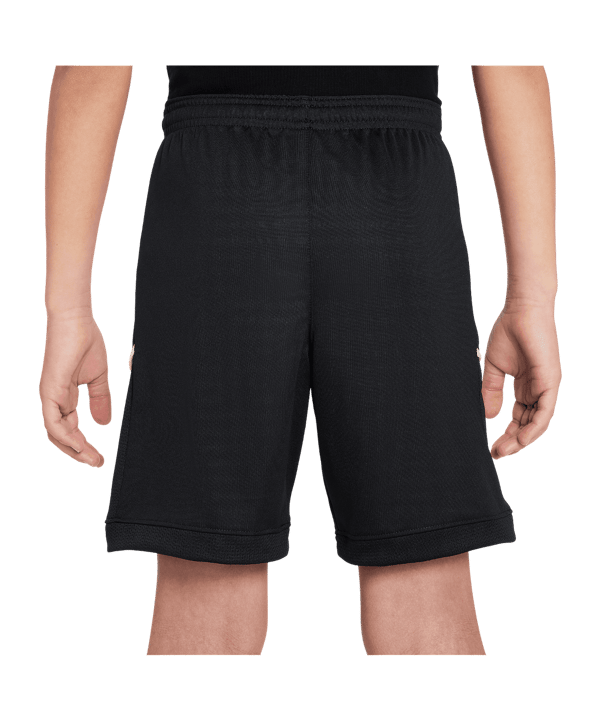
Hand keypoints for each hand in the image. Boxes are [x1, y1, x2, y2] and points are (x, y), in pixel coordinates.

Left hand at [39, 312, 111, 467]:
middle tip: (97, 463)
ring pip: (55, 433)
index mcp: (64, 397)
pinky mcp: (50, 390)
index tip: (99, 457)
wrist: (76, 320)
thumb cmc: (85, 342)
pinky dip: (65, 436)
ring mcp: (50, 396)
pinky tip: (79, 445)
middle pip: (60, 436)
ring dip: (73, 449)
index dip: (83, 444)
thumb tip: (103, 423)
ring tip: (92, 459)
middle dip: (79, 453)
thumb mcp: (98, 379)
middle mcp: (53, 400)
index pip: (69, 429)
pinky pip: (53, 421)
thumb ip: (100, 400)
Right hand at [481, 302, 560, 458]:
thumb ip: (491, 391)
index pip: (519, 418)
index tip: (492, 448)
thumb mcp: (494, 368)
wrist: (521, 310)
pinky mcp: (550, 380)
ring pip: (538, 422)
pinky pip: (545, 410)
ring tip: (505, 450)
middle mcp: (539, 390)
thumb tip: (488, 415)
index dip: (507, 434)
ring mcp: (546, 386)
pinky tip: (523, 438)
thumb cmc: (509, 332)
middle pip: (528, 424)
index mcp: (526, 388)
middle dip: (513, 442)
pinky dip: (535, 426)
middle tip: (496, 454)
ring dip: (523, 439)